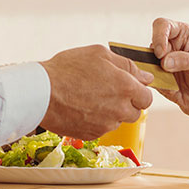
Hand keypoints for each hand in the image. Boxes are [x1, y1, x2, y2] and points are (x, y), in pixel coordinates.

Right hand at [38, 45, 152, 139]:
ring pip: (117, 121)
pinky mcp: (92, 135)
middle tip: (107, 91)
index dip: (138, 91)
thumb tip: (146, 77)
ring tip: (89, 97)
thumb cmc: (68, 68)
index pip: (147, 97)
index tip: (127, 86)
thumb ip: (127, 65)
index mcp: (126, 88)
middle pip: (135, 112)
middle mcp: (120, 110)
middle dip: (126, 103)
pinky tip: (81, 107)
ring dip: (110, 112)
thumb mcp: (99, 54)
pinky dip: (96, 120)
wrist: (41, 92)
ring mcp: (106, 125)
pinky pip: (101, 128)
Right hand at [149, 17, 188, 136]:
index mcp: (182, 35)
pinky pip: (148, 78)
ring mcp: (160, 63)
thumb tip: (164, 61)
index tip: (161, 52)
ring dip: (153, 71)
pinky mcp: (156, 78)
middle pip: (151, 44)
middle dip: (155, 56)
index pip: (163, 25)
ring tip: (169, 79)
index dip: (159, 36)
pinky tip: (169, 88)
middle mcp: (169, 46)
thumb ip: (185, 60)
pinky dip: (154, 83)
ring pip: (145, 62)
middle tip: (165, 68)